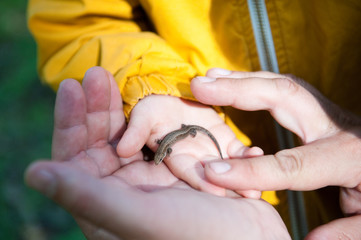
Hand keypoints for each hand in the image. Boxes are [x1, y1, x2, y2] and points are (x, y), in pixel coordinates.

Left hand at [25, 67, 290, 239]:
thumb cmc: (201, 238)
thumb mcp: (140, 217)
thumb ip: (88, 197)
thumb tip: (33, 173)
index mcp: (106, 209)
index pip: (75, 162)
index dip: (70, 124)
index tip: (72, 88)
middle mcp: (123, 194)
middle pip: (100, 143)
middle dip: (96, 108)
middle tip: (96, 74)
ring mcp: (149, 180)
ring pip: (125, 136)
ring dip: (120, 108)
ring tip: (110, 79)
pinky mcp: (173, 170)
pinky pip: (154, 137)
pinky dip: (148, 117)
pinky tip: (142, 99)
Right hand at [116, 83, 261, 196]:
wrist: (170, 98)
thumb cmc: (152, 110)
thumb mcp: (142, 117)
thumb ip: (136, 131)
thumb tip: (121, 149)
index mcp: (174, 157)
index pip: (187, 171)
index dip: (200, 180)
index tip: (217, 191)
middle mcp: (194, 159)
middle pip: (213, 174)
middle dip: (230, 185)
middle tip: (250, 196)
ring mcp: (211, 151)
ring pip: (229, 166)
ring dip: (245, 175)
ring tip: (259, 189)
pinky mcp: (226, 141)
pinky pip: (239, 150)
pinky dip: (248, 154)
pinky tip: (259, 154)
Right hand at [191, 68, 360, 238]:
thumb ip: (345, 232)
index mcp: (348, 156)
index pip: (292, 164)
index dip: (250, 170)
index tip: (212, 172)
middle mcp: (336, 125)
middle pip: (284, 97)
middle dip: (238, 90)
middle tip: (202, 86)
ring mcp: (328, 112)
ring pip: (282, 85)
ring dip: (243, 79)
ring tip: (211, 78)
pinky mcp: (321, 108)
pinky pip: (284, 89)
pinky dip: (255, 83)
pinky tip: (234, 82)